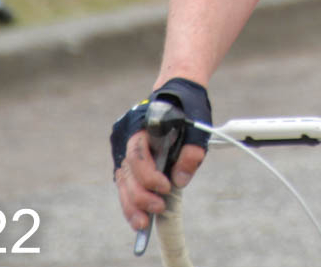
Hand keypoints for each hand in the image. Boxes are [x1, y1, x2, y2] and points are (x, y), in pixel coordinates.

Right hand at [112, 78, 210, 231]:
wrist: (177, 95)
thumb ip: (191, 153)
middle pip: (127, 172)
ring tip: (142, 225)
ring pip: (122, 182)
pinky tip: (139, 218)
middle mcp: (127, 138)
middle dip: (140, 196)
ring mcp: (125, 150)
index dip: (148, 175)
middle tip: (158, 209)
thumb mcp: (197, 128)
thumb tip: (180, 182)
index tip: (166, 187)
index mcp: (142, 126)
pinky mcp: (129, 162)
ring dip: (131, 205)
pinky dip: (131, 201)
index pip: (137, 155)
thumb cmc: (188, 110)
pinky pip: (126, 184)